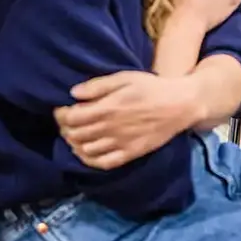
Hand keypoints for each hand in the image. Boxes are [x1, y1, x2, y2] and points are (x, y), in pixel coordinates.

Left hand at [55, 72, 200, 169]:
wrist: (180, 105)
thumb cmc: (151, 87)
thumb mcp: (125, 77)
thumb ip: (98, 85)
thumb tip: (73, 93)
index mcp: (107, 108)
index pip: (71, 117)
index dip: (61, 115)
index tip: (62, 110)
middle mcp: (110, 128)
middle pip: (75, 135)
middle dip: (65, 129)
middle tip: (68, 123)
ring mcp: (120, 143)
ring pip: (85, 150)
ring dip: (75, 144)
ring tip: (76, 136)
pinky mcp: (130, 154)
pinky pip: (103, 163)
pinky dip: (90, 160)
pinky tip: (88, 152)